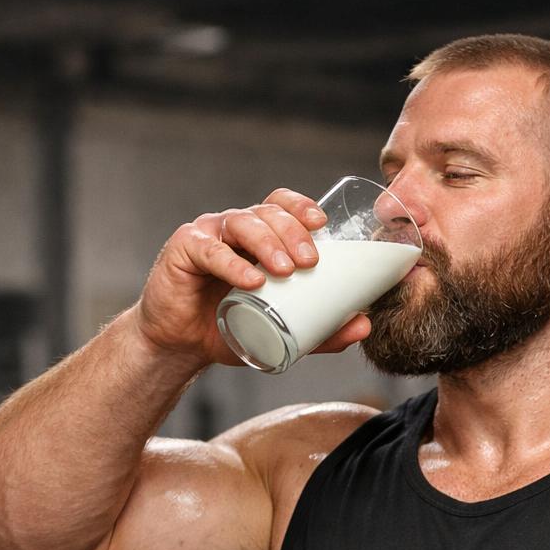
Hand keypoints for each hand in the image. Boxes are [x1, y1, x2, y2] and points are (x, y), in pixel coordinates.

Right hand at [132, 188, 371, 365]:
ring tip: (286, 270)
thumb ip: (322, 330)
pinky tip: (251, 280)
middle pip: (268, 212)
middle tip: (310, 261)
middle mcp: (236, 228)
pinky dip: (233, 263)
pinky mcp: (184, 250)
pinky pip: (210, 250)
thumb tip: (364, 327)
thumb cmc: (233, 327)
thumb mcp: (284, 330)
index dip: (301, 206)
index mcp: (261, 236)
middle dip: (293, 231)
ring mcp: (209, 235)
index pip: (282, 205)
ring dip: (268, 243)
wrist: (184, 345)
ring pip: (242, 222)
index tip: (322, 224)